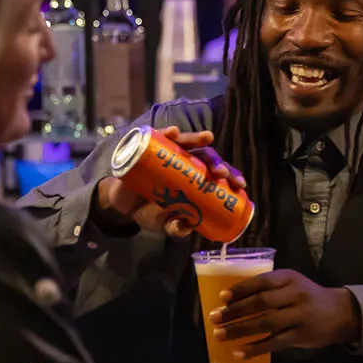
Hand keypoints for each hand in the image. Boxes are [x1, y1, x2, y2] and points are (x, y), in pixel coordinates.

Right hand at [94, 128, 245, 238]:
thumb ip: (175, 228)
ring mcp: (167, 153)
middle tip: (221, 173)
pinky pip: (158, 137)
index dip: (231, 176)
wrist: (122, 205)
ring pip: (186, 142)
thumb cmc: (149, 211)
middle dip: (217, 162)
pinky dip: (165, 133)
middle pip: (206, 156)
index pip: (217, 174)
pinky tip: (172, 132)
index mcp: (195, 178)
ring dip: (197, 138)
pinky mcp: (148, 149)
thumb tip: (186, 229)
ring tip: (206, 138)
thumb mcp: (164, 223)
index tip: (240, 185)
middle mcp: (184, 162)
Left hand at [209, 269, 361, 356]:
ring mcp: (299, 315)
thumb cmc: (308, 297)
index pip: (262, 281)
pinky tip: (240, 353)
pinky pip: (275, 342)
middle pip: (261, 302)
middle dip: (235, 311)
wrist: (340, 313)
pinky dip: (256, 348)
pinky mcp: (301, 335)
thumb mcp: (293, 284)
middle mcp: (295, 294)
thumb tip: (233, 301)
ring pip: (266, 322)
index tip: (222, 297)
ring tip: (220, 335)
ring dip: (240, 329)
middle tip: (215, 317)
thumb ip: (270, 289)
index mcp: (289, 278)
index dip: (241, 289)